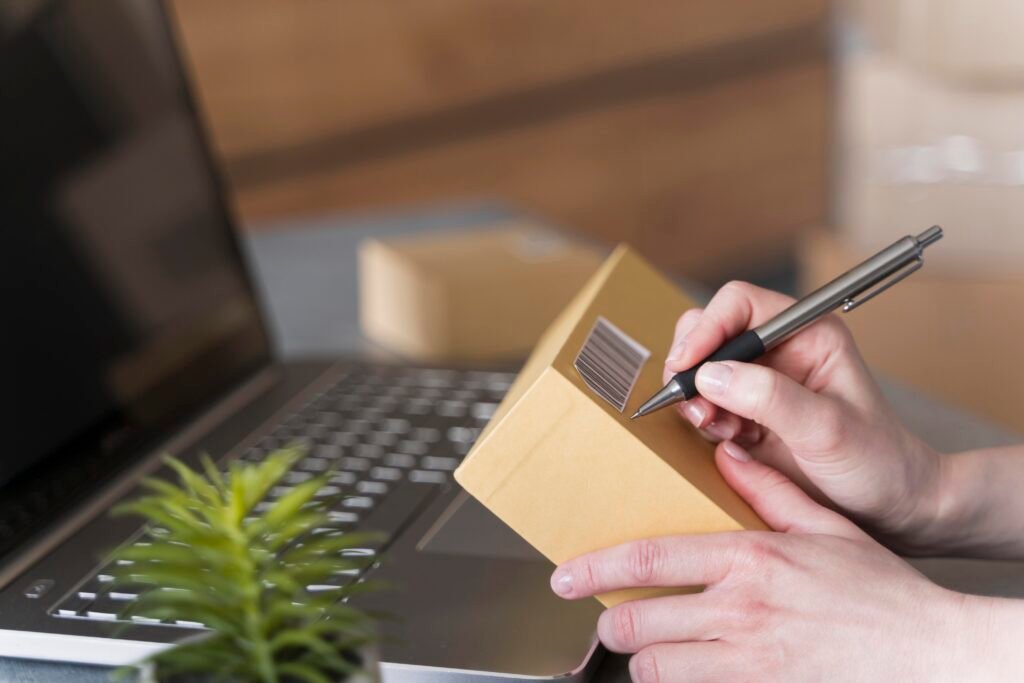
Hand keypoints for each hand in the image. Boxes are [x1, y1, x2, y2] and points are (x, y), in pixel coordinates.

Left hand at [551, 447, 999, 681]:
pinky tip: (686, 670)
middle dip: (611, 621)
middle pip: (637, 621)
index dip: (595, 569)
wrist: (926, 653)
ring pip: (655, 666)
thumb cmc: (878, 591)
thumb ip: (768, 489)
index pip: (649, 560)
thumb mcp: (824, 525)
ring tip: (649, 646)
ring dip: (643, 658)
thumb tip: (727, 455)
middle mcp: (739, 611)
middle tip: (610, 616)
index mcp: (749, 559)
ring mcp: (748, 660)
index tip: (564, 575)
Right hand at [664, 281, 940, 547]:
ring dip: (694, 397)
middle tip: (692, 401)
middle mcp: (779, 350)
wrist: (891, 507)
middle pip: (710, 331)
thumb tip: (711, 375)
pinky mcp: (747, 414)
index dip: (708, 328)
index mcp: (806, 333)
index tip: (688, 364)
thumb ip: (769, 398)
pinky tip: (726, 441)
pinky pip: (705, 403)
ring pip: (701, 369)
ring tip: (713, 426)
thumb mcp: (827, 429)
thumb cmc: (878, 462)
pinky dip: (702, 420)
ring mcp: (760, 383)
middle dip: (693, 364)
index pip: (739, 304)